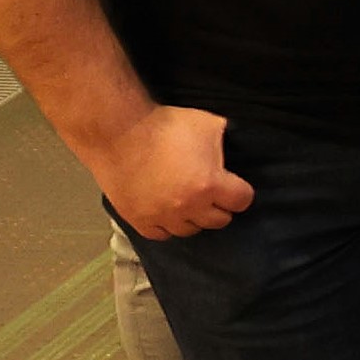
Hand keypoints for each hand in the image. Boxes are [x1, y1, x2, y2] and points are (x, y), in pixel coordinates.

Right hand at [96, 103, 251, 237]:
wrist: (118, 132)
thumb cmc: (165, 125)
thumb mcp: (208, 124)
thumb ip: (226, 143)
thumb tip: (237, 147)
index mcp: (209, 185)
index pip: (242, 201)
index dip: (239, 192)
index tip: (232, 185)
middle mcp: (188, 207)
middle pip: (219, 220)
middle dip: (218, 206)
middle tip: (210, 193)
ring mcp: (162, 217)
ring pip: (190, 230)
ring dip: (193, 217)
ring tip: (187, 201)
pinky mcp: (138, 220)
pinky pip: (161, 234)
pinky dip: (166, 225)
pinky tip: (167, 212)